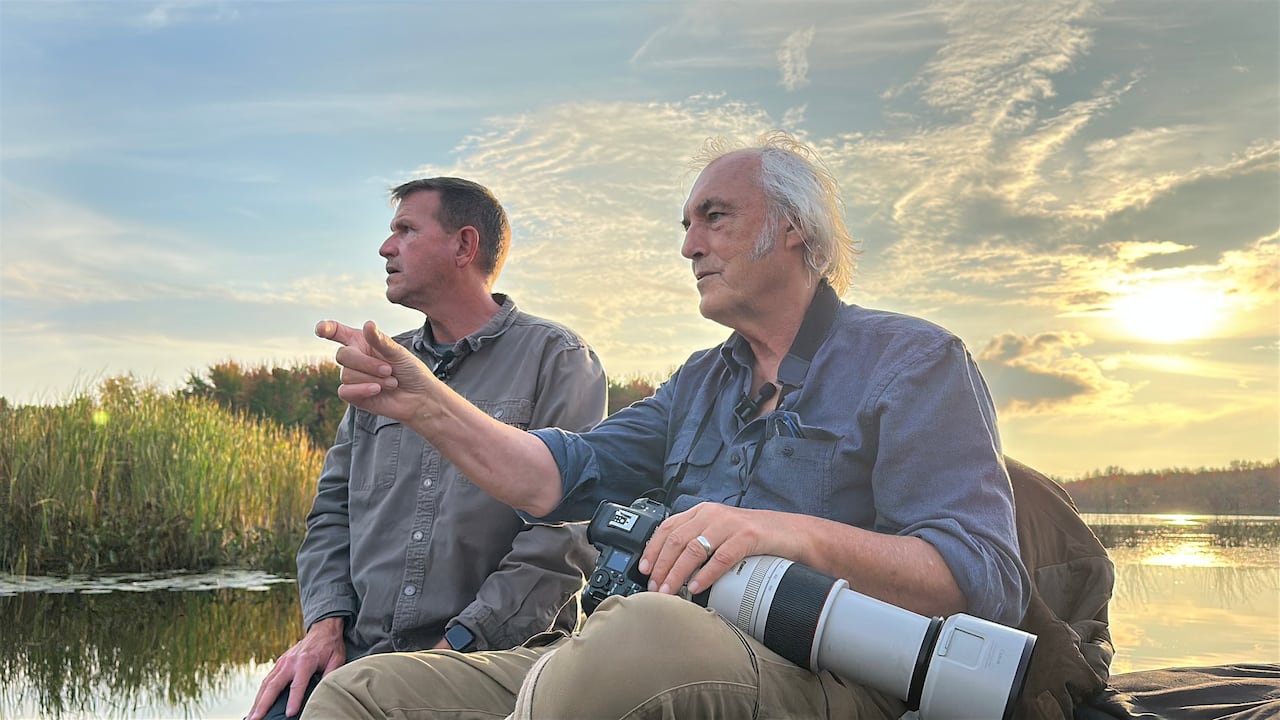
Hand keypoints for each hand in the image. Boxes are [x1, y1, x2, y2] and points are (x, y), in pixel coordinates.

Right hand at [246, 617, 345, 719]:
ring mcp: (282, 662)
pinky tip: (256, 706)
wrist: (323, 629)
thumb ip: (330, 676)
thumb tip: (326, 692)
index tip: (289, 714)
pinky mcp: (279, 663)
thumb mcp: (337, 660)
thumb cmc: (331, 646)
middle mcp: (290, 662)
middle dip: (263, 704)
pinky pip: (267, 681)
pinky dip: (260, 694)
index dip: (294, 700)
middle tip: (256, 719)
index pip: (298, 684)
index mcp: (306, 661)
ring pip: (266, 684)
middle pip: (273, 685)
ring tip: (251, 717)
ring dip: (257, 701)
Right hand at [315, 320, 437, 421]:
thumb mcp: (399, 353)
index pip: (337, 332)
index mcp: (362, 342)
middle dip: (366, 363)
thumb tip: (368, 324)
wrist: (419, 397)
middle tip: (389, 369)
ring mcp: (352, 377)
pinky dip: (362, 390)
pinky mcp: (353, 396)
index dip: (326, 328)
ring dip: (371, 378)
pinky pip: (344, 390)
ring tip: (392, 382)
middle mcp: (355, 358)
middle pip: (342, 355)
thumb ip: (381, 341)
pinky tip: (377, 390)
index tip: (321, 330)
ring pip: (346, 374)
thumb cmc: (411, 371)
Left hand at [637, 504, 798, 596]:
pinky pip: (721, 557)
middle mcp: (713, 514)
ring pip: (694, 548)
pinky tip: (697, 588)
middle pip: (677, 540)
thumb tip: (669, 568)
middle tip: (654, 589)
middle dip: (662, 567)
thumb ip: (699, 542)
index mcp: (703, 512)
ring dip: (678, 573)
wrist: (794, 534)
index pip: (668, 527)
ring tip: (669, 592)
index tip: (644, 570)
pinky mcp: (748, 537)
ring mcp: (731, 524)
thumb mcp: (721, 533)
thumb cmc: (756, 538)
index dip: (653, 549)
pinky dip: (706, 574)